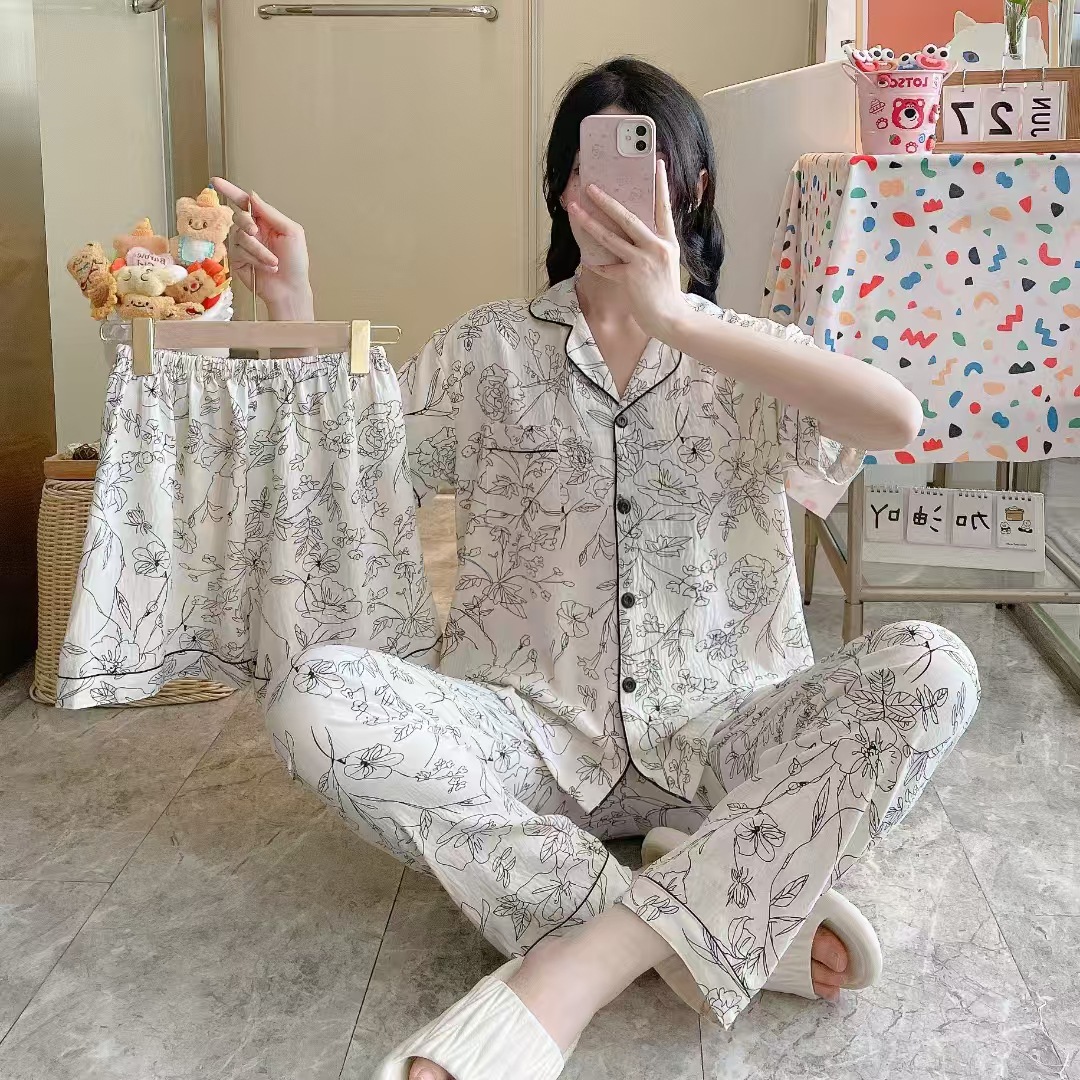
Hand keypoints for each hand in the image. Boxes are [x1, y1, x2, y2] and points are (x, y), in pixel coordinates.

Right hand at [211, 178, 312, 317]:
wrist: (290, 289)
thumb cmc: (296, 262)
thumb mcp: (291, 232)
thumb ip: (271, 213)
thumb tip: (252, 196)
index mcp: (266, 221)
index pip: (245, 202)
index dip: (230, 190)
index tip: (216, 181)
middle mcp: (253, 231)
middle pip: (238, 216)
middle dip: (246, 222)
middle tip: (255, 231)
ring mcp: (243, 245)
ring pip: (239, 236)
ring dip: (258, 249)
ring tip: (274, 262)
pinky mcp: (237, 259)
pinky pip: (239, 252)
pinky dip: (255, 259)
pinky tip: (267, 267)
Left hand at [567, 160, 686, 340]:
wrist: (671, 318)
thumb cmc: (666, 292)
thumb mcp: (667, 262)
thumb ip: (654, 245)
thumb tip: (636, 230)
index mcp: (667, 241)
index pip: (664, 207)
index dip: (661, 185)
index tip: (658, 163)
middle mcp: (656, 247)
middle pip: (628, 218)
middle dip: (607, 201)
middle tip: (591, 187)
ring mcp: (642, 262)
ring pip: (610, 237)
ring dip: (590, 223)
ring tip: (575, 210)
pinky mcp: (629, 277)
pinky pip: (606, 266)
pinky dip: (595, 263)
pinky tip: (584, 258)